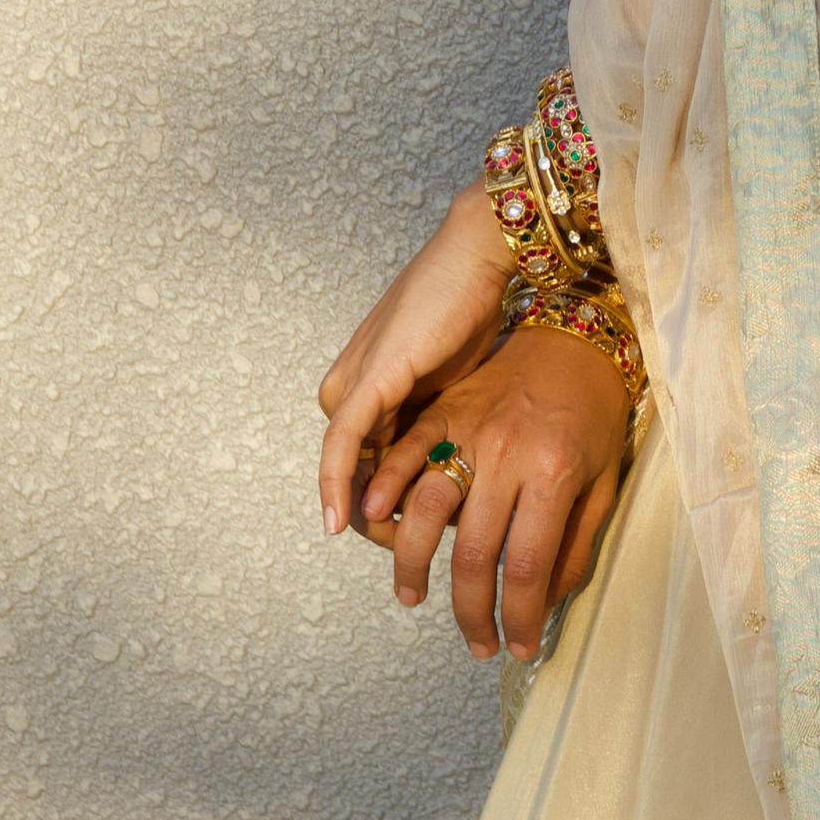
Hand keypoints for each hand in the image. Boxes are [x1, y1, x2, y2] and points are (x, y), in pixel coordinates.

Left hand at [317, 182, 512, 540]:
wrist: (481, 260)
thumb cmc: (477, 313)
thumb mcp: (456, 386)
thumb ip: (440, 426)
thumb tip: (454, 479)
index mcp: (367, 391)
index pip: (367, 468)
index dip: (388, 510)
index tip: (421, 540)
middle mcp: (350, 391)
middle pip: (356, 474)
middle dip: (380, 521)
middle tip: (413, 559)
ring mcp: (353, 386)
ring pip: (348, 467)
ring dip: (365, 514)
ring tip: (394, 552)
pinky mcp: (368, 381)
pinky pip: (343, 446)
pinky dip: (337, 485)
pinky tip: (340, 523)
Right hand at [356, 326, 632, 661]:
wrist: (576, 335)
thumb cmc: (597, 412)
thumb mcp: (604, 480)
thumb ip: (577, 542)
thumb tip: (550, 602)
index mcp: (555, 474)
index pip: (530, 567)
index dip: (521, 617)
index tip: (520, 647)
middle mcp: (508, 456)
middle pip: (475, 554)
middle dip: (472, 613)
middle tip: (477, 645)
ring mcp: (469, 431)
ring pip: (425, 510)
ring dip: (412, 564)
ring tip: (414, 597)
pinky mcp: (443, 412)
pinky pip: (403, 456)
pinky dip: (382, 491)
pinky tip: (376, 523)